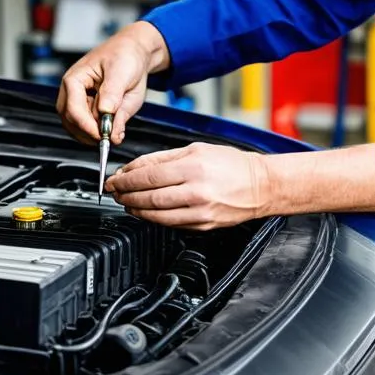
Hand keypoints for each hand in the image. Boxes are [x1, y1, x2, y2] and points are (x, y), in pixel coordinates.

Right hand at [56, 22, 168, 145]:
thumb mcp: (122, 72)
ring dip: (94, 134)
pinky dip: (99, 132)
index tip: (103, 135)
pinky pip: (87, 128)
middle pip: (71, 121)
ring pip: (76, 128)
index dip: (87, 126)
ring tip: (114, 129)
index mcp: (74, 79)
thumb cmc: (125, 56)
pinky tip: (113, 128)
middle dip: (90, 132)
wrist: (133, 53)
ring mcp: (78, 102)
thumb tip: (106, 117)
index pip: (73, 109)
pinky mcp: (87, 110)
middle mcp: (71, 92)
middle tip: (111, 136)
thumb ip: (113, 95)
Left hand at [106, 143, 270, 229]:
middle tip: (114, 192)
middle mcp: (196, 190)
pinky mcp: (202, 224)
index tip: (114, 179)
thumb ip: (163, 157)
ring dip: (136, 209)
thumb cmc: (231, 164)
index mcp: (194, 166)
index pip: (148, 175)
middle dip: (125, 195)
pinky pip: (170, 223)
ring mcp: (199, 211)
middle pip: (149, 196)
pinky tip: (145, 211)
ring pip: (156, 214)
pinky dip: (153, 218)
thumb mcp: (196, 149)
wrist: (260, 185)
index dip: (125, 179)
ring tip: (126, 202)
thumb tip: (135, 167)